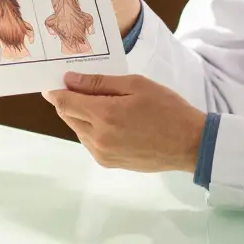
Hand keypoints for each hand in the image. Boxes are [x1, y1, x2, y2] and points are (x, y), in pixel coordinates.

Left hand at [43, 72, 204, 172]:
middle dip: (69, 100)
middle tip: (80, 86)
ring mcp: (102, 153)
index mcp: (104, 115)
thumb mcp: (136, 85)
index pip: (64, 102)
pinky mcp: (109, 163)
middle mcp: (97, 138)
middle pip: (68, 116)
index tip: (53, 81)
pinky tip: (111, 120)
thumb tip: (70, 80)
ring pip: (78, 129)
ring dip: (81, 115)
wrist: (189, 143)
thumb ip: (100, 83)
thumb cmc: (167, 109)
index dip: (55, 90)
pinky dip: (92, 129)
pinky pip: (89, 142)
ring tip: (102, 103)